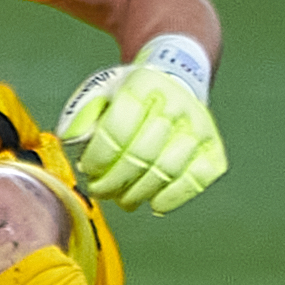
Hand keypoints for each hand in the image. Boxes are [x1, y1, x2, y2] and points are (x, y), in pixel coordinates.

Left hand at [56, 65, 226, 213]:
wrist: (176, 83)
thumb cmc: (130, 94)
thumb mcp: (101, 91)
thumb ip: (82, 113)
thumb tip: (70, 139)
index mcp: (142, 85)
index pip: (116, 129)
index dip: (97, 156)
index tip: (87, 168)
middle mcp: (176, 105)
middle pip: (140, 155)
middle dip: (113, 181)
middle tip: (99, 191)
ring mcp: (199, 129)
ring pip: (165, 171)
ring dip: (137, 193)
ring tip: (121, 199)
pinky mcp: (214, 150)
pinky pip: (194, 181)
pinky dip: (171, 198)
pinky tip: (152, 202)